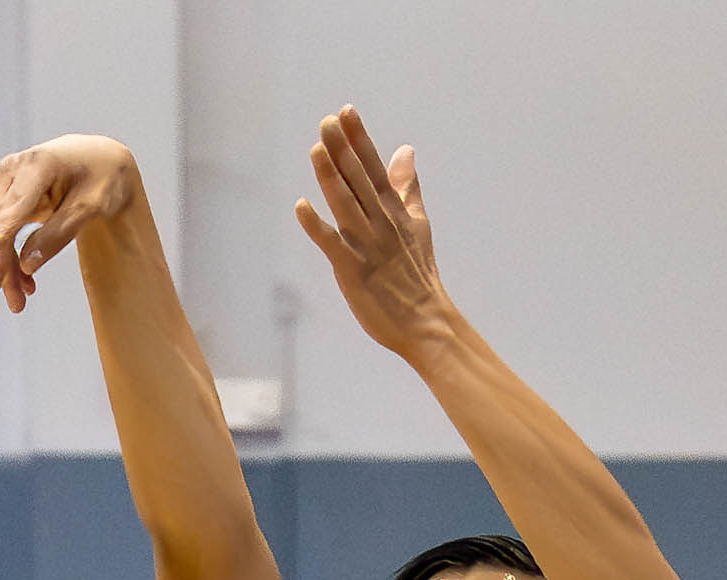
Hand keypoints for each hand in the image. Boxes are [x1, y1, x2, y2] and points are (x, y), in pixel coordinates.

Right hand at [0, 134, 137, 311]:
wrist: (97, 163)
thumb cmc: (99, 180)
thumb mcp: (91, 207)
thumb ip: (60, 233)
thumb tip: (27, 264)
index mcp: (39, 163)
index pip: (17, 203)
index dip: (4, 227)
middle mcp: (13, 168)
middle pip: (2, 223)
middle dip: (5, 264)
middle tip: (16, 304)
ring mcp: (2, 181)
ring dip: (5, 267)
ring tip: (19, 300)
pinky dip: (8, 257)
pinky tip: (22, 280)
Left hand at [295, 107, 452, 354]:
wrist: (426, 321)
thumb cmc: (417, 274)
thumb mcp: (417, 223)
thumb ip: (406, 186)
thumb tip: (405, 150)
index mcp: (395, 210)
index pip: (374, 167)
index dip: (359, 139)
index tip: (346, 112)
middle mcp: (381, 223)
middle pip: (358, 180)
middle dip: (343, 149)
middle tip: (326, 121)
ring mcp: (367, 246)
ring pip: (346, 205)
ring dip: (330, 177)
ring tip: (317, 149)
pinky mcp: (353, 271)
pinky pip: (332, 244)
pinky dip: (316, 226)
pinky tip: (301, 205)